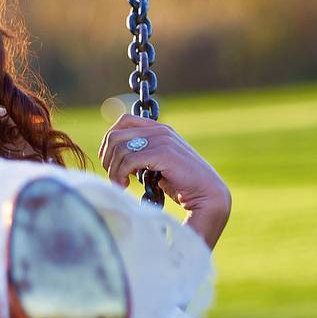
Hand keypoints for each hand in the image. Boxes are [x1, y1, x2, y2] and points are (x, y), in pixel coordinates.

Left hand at [99, 114, 231, 248]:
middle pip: (115, 135)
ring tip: (121, 184)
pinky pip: (129, 159)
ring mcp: (163, 140)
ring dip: (114, 170)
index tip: (111, 164)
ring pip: (119, 148)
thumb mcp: (156, 165)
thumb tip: (113, 158)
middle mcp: (160, 130)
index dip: (109, 143)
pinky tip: (126, 185)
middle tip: (115, 177)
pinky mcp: (164, 153)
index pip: (122, 122)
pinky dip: (121, 174)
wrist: (208, 195)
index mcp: (159, 129)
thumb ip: (140, 156)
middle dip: (107, 158)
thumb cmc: (182, 185)